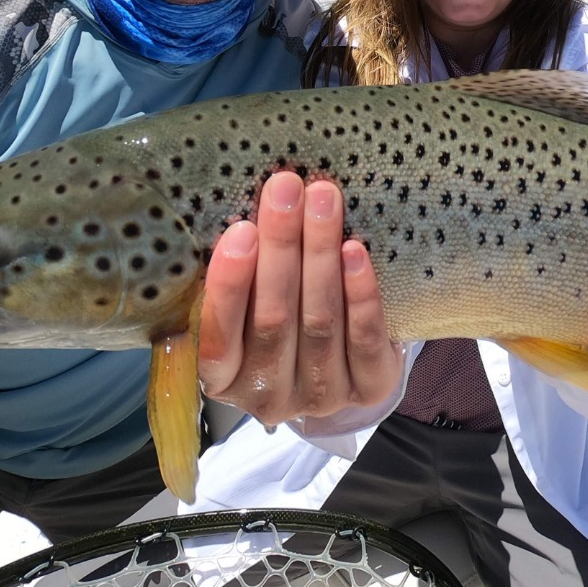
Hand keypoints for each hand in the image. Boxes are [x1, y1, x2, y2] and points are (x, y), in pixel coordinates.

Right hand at [196, 172, 402, 424]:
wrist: (346, 358)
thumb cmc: (283, 316)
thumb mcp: (247, 309)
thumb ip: (242, 279)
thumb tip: (250, 210)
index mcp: (226, 380)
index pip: (219, 339)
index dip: (229, 285)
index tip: (241, 230)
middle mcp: (269, 397)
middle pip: (274, 318)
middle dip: (281, 247)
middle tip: (287, 189)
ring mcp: (321, 397)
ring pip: (319, 321)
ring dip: (320, 255)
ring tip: (323, 201)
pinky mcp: (368, 390)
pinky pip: (364, 340)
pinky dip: (360, 294)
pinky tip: (355, 252)